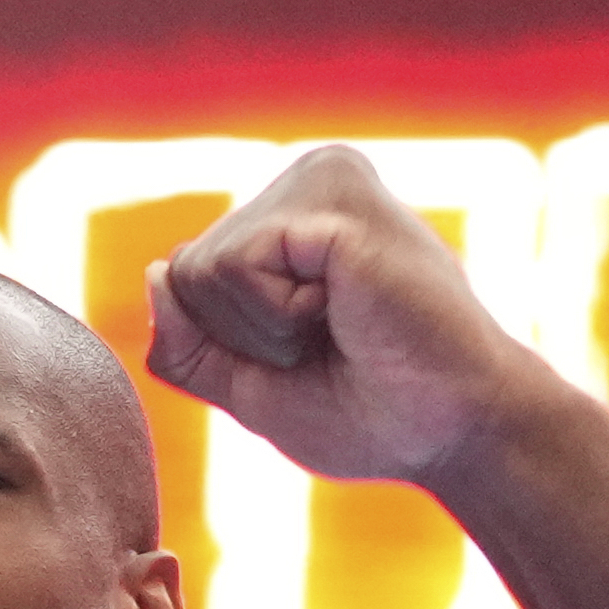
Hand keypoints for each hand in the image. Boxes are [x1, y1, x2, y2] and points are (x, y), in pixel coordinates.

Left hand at [145, 145, 543, 485]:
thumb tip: (154, 272)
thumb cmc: (369, 413)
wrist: (453, 431)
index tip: (310, 355)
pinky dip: (278, 317)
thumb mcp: (250, 387)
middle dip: (243, 340)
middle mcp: (306, 180)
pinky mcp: (334, 197)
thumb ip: (189, 344)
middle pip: (185, 272)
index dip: (229, 347)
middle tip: (332, 345)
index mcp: (290, 217)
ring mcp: (322, 177)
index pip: (184, 279)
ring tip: (343, 325)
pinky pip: (236, 266)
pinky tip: (346, 309)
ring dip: (264, 332)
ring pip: (201, 270)